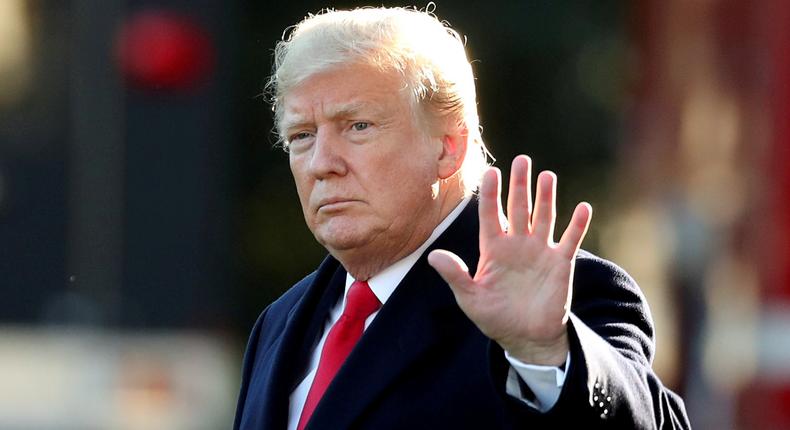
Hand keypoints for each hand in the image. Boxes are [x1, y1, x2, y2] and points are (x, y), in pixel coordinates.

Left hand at [428, 155, 591, 364]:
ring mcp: (540, 251)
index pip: (490, 214)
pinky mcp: (560, 263)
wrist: (525, 338)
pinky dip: (577, 224)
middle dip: (520, 184)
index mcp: (493, 248)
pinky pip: (570, 240)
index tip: (490, 172)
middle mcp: (517, 244)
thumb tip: (433, 256)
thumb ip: (455, 275)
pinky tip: (583, 207)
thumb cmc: (494, 317)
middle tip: (522, 160)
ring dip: (546, 197)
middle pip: (518, 208)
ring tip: (546, 175)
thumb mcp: (470, 298)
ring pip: (543, 217)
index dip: (490, 193)